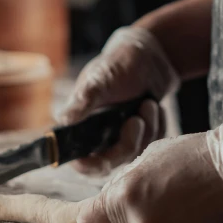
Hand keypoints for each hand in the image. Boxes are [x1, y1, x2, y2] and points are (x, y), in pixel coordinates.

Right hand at [60, 27, 178, 174]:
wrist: (150, 56)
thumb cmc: (120, 63)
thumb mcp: (102, 78)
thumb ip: (85, 99)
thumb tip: (63, 120)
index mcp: (83, 124)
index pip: (81, 160)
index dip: (87, 166)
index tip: (98, 161)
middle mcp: (101, 135)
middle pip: (112, 161)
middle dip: (128, 142)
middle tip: (137, 119)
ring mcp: (123, 136)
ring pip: (137, 153)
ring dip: (148, 127)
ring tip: (149, 102)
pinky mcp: (144, 135)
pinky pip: (155, 144)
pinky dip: (159, 125)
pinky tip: (155, 106)